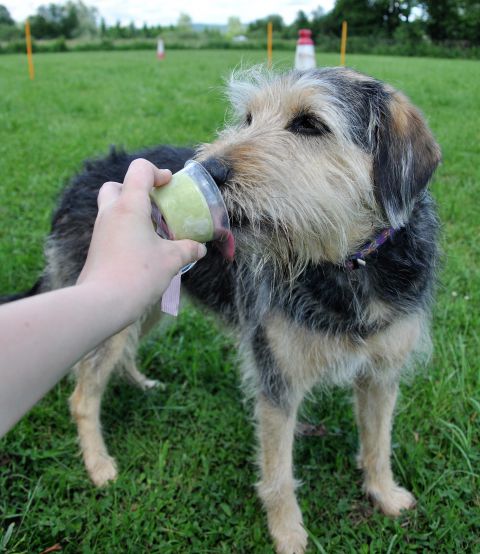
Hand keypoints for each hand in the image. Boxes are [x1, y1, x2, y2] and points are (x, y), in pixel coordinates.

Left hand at [77, 158, 205, 321]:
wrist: (102, 302)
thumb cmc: (138, 275)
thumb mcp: (171, 260)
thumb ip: (188, 249)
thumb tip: (200, 249)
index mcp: (129, 206)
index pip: (139, 170)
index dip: (157, 172)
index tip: (169, 185)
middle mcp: (110, 213)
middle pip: (116, 186)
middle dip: (136, 190)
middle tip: (155, 206)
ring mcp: (100, 231)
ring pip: (112, 208)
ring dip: (131, 212)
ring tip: (153, 231)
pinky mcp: (97, 248)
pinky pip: (111, 229)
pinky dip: (126, 230)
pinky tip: (142, 249)